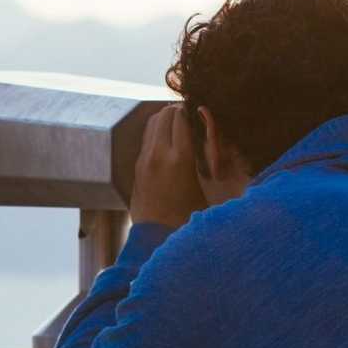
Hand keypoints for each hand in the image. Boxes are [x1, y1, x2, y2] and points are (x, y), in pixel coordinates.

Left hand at [129, 103, 206, 227]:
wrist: (157, 237)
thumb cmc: (189, 216)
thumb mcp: (206, 186)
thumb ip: (208, 158)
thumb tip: (210, 133)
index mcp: (180, 158)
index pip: (182, 117)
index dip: (192, 111)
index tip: (200, 112)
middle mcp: (159, 154)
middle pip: (165, 114)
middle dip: (178, 111)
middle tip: (190, 117)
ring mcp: (145, 159)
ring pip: (152, 122)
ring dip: (165, 119)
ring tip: (179, 125)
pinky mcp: (137, 166)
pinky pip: (146, 137)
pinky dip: (157, 131)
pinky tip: (168, 141)